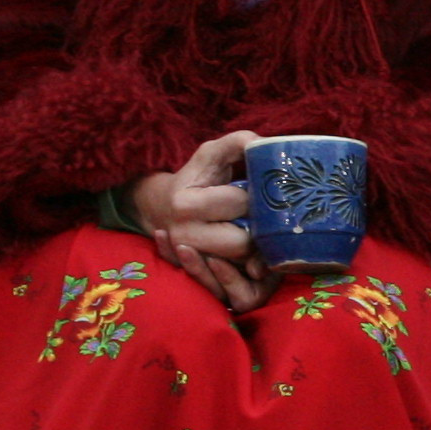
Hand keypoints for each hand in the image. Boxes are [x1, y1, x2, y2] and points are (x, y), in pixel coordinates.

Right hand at [128, 131, 260, 309]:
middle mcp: (183, 235)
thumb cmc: (196, 178)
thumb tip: (262, 143)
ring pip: (241, 264)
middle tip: (265, 220)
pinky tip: (256, 259)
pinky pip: (232, 286)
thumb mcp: (211, 155)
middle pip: (242, 242)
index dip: (256, 198)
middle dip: (260, 230)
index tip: (258, 194)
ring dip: (258, 252)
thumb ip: (235, 143)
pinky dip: (250, 271)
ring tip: (260, 237)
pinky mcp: (200, 275)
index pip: (238, 204)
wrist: (165, 208)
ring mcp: (190, 260)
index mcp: (185, 203)